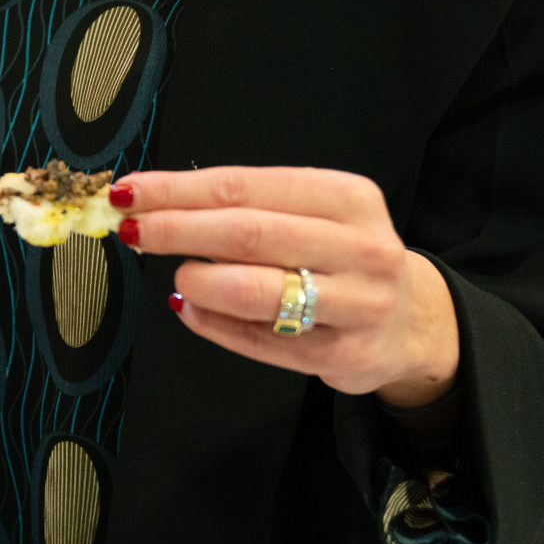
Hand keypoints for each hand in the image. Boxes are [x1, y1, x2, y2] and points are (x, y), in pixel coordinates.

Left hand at [113, 165, 458, 407]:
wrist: (411, 321)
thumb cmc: (344, 256)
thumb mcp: (315, 213)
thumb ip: (248, 206)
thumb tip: (158, 203)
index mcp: (348, 197)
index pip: (245, 187)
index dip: (180, 190)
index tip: (132, 192)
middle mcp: (360, 248)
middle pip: (247, 234)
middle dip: (177, 229)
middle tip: (132, 230)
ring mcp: (357, 306)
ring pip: (255, 291)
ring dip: (199, 281)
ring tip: (178, 275)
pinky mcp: (343, 356)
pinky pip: (261, 341)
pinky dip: (214, 324)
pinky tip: (192, 309)